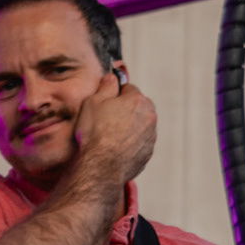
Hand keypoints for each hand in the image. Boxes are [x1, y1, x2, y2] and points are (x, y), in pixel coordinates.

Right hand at [73, 71, 156, 188]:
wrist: (102, 166)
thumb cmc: (96, 132)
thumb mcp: (93, 102)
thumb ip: (106, 87)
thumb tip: (112, 77)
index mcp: (137, 100)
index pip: (129, 88)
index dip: (115, 95)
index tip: (106, 102)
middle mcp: (149, 116)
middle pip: (139, 106)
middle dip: (127, 109)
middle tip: (108, 118)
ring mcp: (150, 136)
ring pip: (141, 125)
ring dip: (130, 126)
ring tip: (110, 135)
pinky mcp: (147, 153)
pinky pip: (140, 142)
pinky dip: (131, 142)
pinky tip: (115, 147)